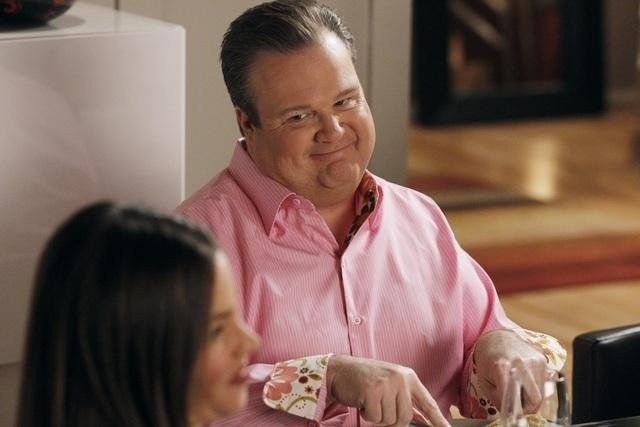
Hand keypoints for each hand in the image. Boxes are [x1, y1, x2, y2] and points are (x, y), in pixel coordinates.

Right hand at [326, 355, 450, 426]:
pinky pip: (374, 417)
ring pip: (389, 419)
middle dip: (391, 418)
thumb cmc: (366, 378)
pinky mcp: (371, 391)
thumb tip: (422, 419)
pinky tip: (362, 400)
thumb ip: (406, 399)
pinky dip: (366, 414)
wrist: (341, 369)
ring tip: (370, 399)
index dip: (438, 419)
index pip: (427, 402)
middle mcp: (400, 378)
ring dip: (377, 416)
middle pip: (405, 417)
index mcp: (408, 376)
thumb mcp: (391, 383)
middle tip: (379, 406)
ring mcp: (386, 384)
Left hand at [473, 329, 546, 413]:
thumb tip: (511, 412)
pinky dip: (538, 388)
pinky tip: (526, 383)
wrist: (497, 337)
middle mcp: (521, 363)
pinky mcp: (542, 359)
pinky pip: (545, 382)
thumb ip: (497, 398)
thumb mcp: (484, 381)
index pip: (515, 398)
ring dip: (533, 398)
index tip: (514, 414)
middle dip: (528, 408)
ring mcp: (534, 360)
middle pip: (535, 399)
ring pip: (543, 393)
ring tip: (521, 393)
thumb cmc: (488, 359)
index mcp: (502, 367)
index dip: (516, 411)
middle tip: (519, 407)